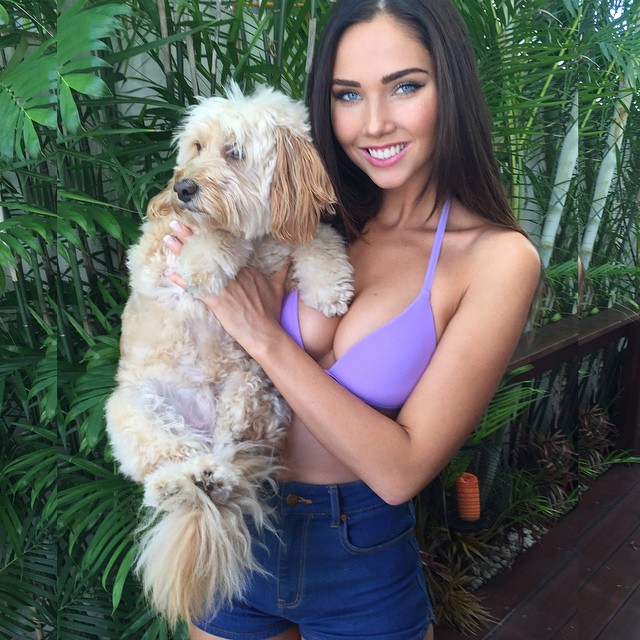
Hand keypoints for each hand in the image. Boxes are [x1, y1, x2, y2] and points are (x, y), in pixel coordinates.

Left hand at [163, 220, 289, 354]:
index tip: (199, 224)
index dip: (211, 236)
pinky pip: (195, 287)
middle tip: (177, 224)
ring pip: (199, 265)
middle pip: (209, 251)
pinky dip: (181, 281)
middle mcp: (233, 273)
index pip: (225, 248)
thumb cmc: (271, 311)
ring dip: (182, 252)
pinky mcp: (215, 300)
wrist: (265, 331)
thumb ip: (282, 271)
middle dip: (191, 237)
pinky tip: (169, 273)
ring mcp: (223, 286)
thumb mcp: (278, 287)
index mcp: (245, 268)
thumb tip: (290, 258)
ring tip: (168, 239)